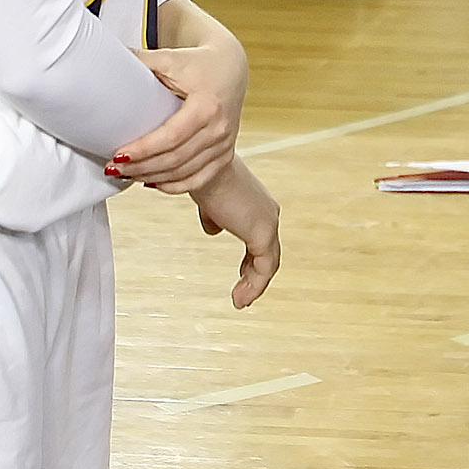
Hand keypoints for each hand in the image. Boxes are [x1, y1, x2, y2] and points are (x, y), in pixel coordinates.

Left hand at [112, 42, 248, 192]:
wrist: (230, 68)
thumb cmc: (200, 63)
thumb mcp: (172, 58)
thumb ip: (142, 62)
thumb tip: (108, 63)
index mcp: (208, 105)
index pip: (172, 136)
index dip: (144, 149)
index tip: (118, 153)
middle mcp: (220, 129)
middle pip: (175, 159)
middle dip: (141, 167)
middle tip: (113, 166)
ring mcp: (224, 145)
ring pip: (184, 173)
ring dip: (151, 177)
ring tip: (126, 173)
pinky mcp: (224, 155)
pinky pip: (197, 180)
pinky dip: (172, 186)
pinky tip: (151, 183)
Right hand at [190, 157, 280, 308]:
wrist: (201, 167)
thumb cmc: (200, 175)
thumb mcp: (207, 200)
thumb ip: (213, 214)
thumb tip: (213, 228)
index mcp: (254, 204)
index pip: (259, 237)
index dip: (250, 259)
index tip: (242, 272)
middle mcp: (266, 212)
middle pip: (268, 251)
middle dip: (254, 273)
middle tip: (244, 291)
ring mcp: (267, 222)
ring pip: (268, 262)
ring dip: (254, 284)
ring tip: (241, 300)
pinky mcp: (262, 232)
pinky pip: (265, 267)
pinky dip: (255, 285)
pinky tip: (240, 299)